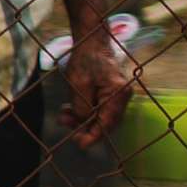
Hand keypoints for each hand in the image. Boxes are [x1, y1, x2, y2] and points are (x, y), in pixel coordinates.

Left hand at [61, 34, 129, 149]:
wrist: (91, 42)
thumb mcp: (78, 84)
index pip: (107, 124)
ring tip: (64, 116)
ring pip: (101, 117)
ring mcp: (118, 95)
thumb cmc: (85, 59)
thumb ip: (82, 107)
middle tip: (65, 124)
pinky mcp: (111, 93)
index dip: (93, 136)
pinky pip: (99, 109)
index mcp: (118, 94)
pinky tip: (70, 110)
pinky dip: (85, 111)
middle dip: (84, 127)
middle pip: (105, 123)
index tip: (80, 144)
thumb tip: (82, 125)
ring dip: (82, 119)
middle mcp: (122, 96)